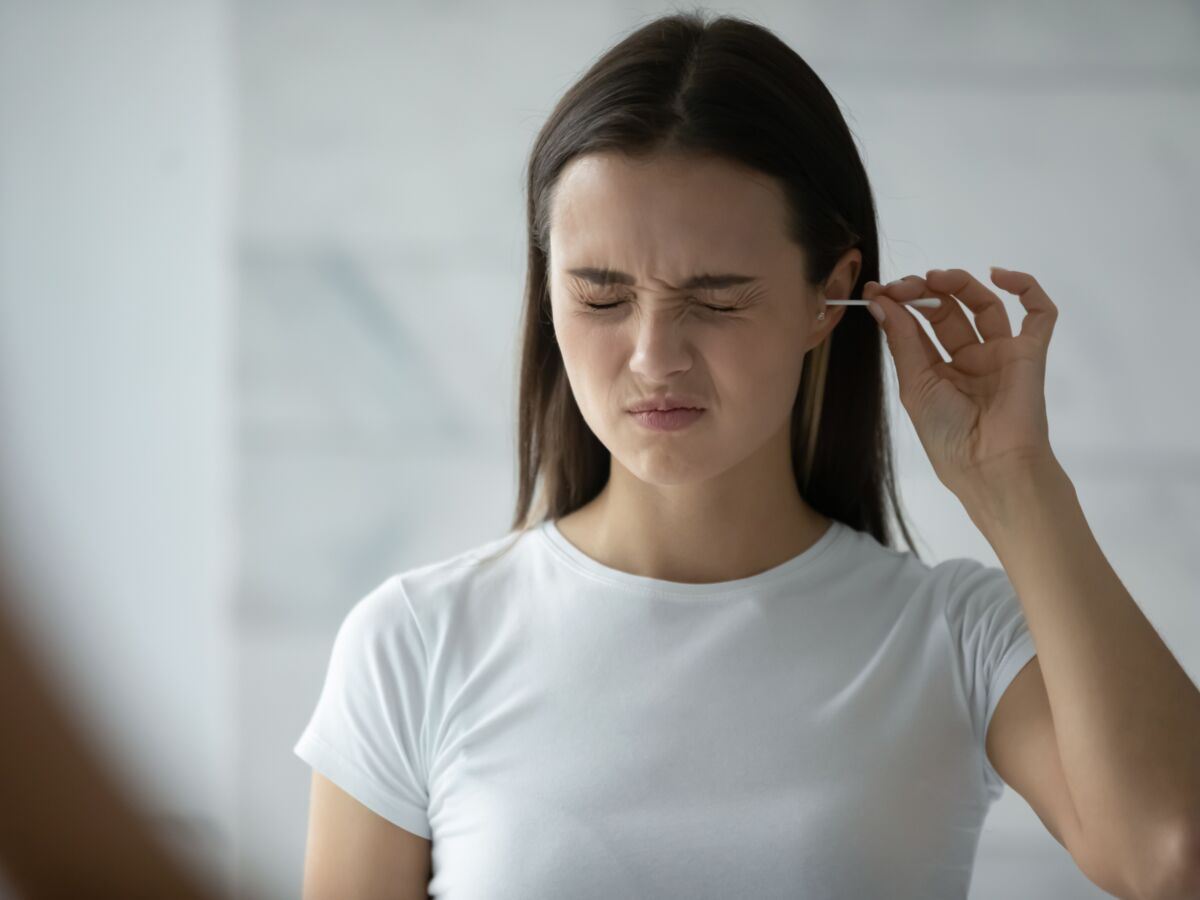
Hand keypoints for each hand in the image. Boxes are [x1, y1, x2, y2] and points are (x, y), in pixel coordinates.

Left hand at [864, 267, 1059, 497]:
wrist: (989, 464)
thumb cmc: (947, 435)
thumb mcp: (915, 384)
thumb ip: (901, 340)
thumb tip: (879, 301)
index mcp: (937, 372)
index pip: (918, 327)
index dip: (899, 305)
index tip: (878, 290)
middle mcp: (969, 360)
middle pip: (948, 312)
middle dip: (924, 293)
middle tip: (904, 285)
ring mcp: (1000, 355)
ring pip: (985, 305)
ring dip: (960, 285)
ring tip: (936, 278)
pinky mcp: (1030, 353)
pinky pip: (1039, 314)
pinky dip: (1026, 288)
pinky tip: (999, 275)